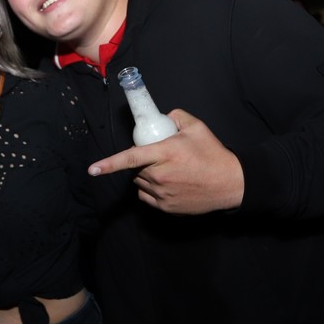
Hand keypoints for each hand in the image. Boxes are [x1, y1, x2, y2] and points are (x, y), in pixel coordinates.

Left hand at [87, 109, 243, 214]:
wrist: (230, 183)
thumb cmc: (214, 155)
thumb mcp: (197, 128)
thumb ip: (176, 116)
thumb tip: (163, 117)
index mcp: (165, 153)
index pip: (130, 158)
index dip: (109, 164)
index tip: (92, 170)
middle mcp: (160, 175)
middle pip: (136, 169)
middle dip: (143, 162)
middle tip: (161, 157)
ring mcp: (163, 194)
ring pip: (140, 183)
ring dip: (147, 176)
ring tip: (169, 171)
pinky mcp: (166, 207)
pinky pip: (147, 197)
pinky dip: (151, 190)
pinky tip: (168, 184)